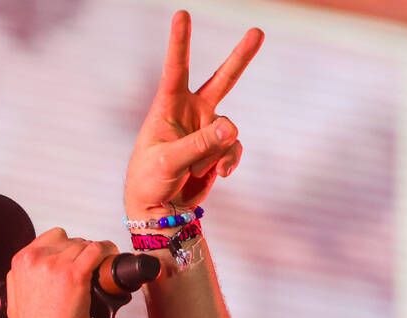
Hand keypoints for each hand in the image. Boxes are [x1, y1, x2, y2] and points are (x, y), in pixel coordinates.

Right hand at [4, 228, 117, 317]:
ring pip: (83, 245)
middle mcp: (36, 259)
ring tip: (97, 268)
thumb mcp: (15, 296)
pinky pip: (96, 250)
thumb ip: (23, 279)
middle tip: (86, 268)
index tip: (74, 256)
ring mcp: (55, 265)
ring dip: (92, 256)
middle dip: (79, 254)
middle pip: (69, 240)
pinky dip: (106, 251)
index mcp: (22, 261)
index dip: (66, 247)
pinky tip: (108, 256)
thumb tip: (34, 276)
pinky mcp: (73, 274)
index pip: (51, 238)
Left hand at [125, 10, 263, 216]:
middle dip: (241, 58)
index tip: (182, 14)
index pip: (176, 69)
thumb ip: (199, 144)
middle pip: (221, 80)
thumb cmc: (148, 180)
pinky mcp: (218, 149)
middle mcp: (190, 112)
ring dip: (214, 153)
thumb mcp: (168, 162)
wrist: (158, 209)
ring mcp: (207, 130)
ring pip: (229, 131)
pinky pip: (234, 149)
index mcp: (167, 107)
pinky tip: (219, 175)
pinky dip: (228, 162)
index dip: (180, 41)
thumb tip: (233, 130)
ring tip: (193, 171)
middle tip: (258, 32)